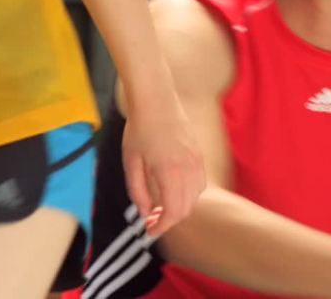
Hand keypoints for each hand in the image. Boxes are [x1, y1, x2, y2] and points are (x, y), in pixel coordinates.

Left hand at [121, 97, 205, 235]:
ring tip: (161, 204)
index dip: (162, 227)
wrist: (156, 100)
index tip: (150, 231)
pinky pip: (199, 183)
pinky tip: (172, 188)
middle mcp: (187, 169)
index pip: (173, 212)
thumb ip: (138, 191)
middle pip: (187, 209)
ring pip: (195, 197)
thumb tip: (145, 212)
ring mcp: (196, 161)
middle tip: (152, 220)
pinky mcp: (198, 155)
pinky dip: (188, 193)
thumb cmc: (140, 128)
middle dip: (170, 219)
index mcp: (168, 172)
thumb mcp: (131, 162)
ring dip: (180, 206)